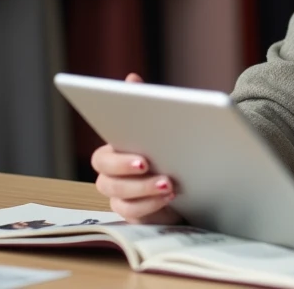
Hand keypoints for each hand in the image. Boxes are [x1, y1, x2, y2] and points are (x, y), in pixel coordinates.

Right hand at [90, 73, 181, 224]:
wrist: (192, 176)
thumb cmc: (169, 147)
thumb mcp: (161, 124)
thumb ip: (144, 102)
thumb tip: (131, 78)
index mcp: (115, 153)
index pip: (102, 157)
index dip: (117, 159)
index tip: (141, 157)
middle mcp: (113, 178)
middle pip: (107, 180)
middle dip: (129, 174)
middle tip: (149, 165)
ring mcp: (123, 199)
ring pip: (120, 199)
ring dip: (144, 191)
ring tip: (169, 184)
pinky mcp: (137, 215)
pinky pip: (135, 215)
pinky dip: (152, 206)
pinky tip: (170, 197)